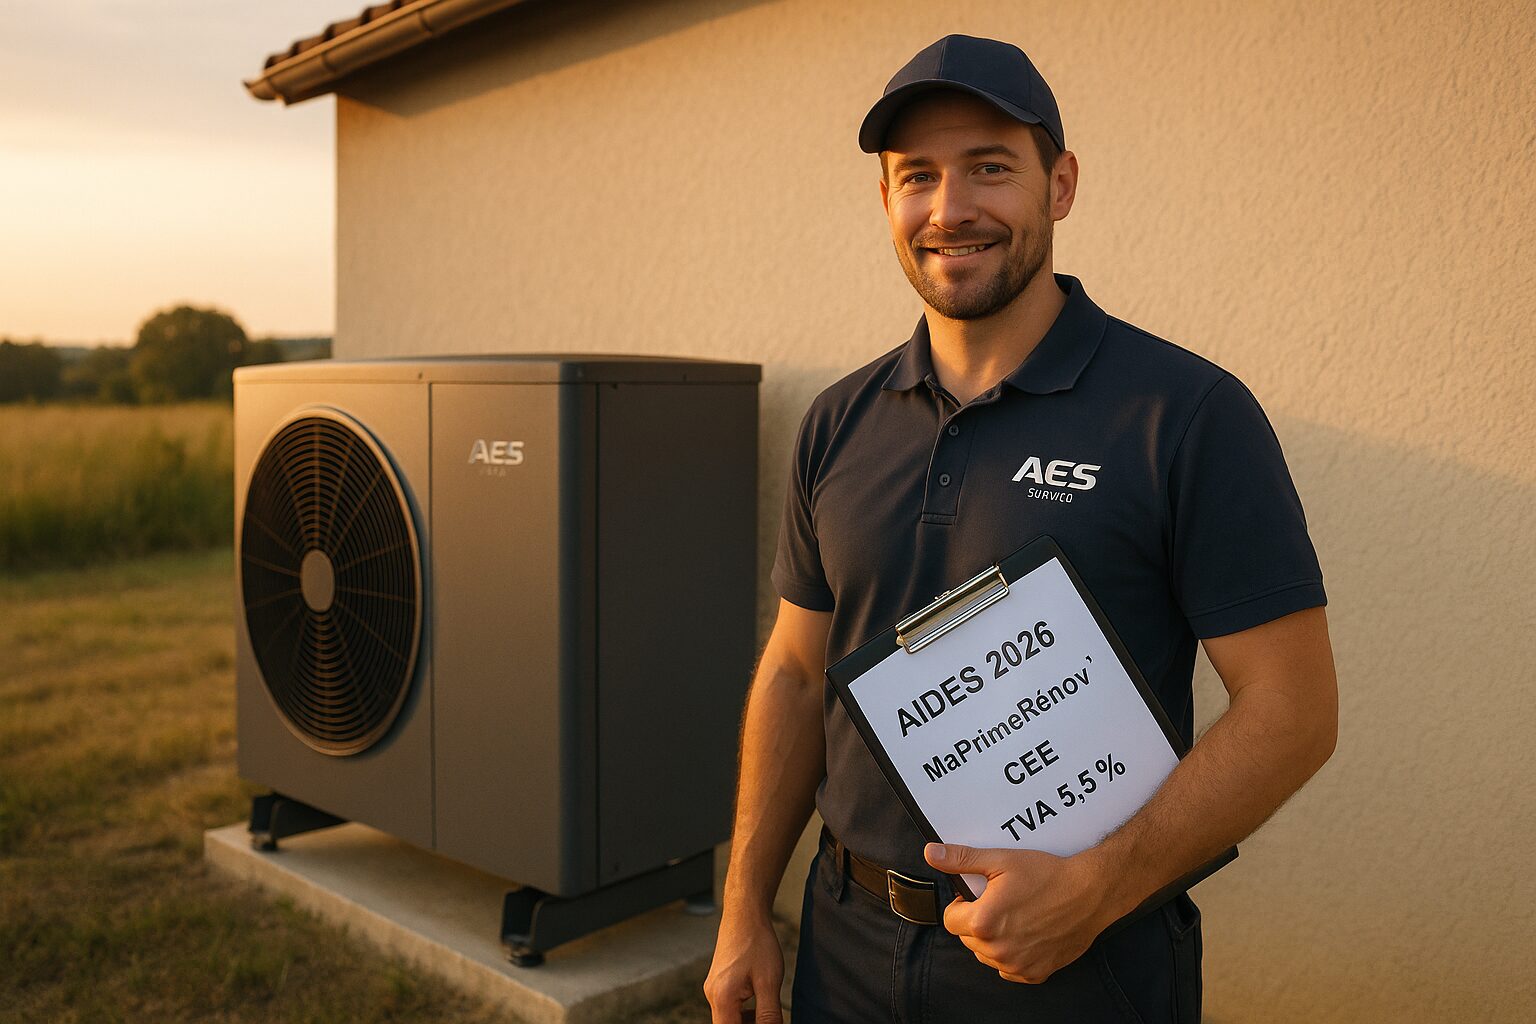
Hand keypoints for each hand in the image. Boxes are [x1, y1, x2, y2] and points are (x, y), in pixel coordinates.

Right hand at [703, 910, 784, 1022]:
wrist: (745, 914)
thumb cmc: (757, 942)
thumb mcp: (769, 981)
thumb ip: (769, 1015)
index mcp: (722, 998)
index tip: (767, 1023)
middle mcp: (712, 995)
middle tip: (769, 1019)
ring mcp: (712, 989)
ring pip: (728, 1019)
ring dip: (747, 1022)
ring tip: (767, 1010)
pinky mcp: (717, 982)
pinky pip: (728, 1007)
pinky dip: (743, 1012)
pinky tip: (759, 1000)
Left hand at [924, 842, 1112, 983]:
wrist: (1089, 893)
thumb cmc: (1047, 875)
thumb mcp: (1000, 861)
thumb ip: (962, 859)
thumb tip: (931, 854)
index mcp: (983, 923)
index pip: (950, 920)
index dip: (962, 904)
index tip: (978, 895)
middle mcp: (997, 950)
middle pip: (968, 939)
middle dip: (976, 921)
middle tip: (1000, 903)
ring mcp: (1017, 965)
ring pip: (987, 956)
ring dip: (993, 940)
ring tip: (1015, 917)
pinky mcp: (1035, 973)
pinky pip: (1010, 970)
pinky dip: (1013, 955)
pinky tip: (1027, 934)